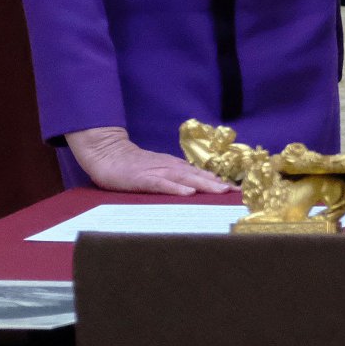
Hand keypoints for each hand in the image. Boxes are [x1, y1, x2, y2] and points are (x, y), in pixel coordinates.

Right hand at [66, 126, 230, 194]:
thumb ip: (174, 177)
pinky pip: (162, 184)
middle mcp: (170, 167)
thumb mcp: (157, 170)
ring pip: (185, 178)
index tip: (236, 189)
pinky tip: (188, 193)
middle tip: (236, 192)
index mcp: (174, 166)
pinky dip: (176, 188)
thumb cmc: (132, 166)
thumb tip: (195, 187)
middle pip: (198, 175)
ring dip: (204, 184)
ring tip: (220, 191)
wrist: (108, 153)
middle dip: (218, 184)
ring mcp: (157, 172)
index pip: (200, 174)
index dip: (219, 181)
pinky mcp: (143, 178)